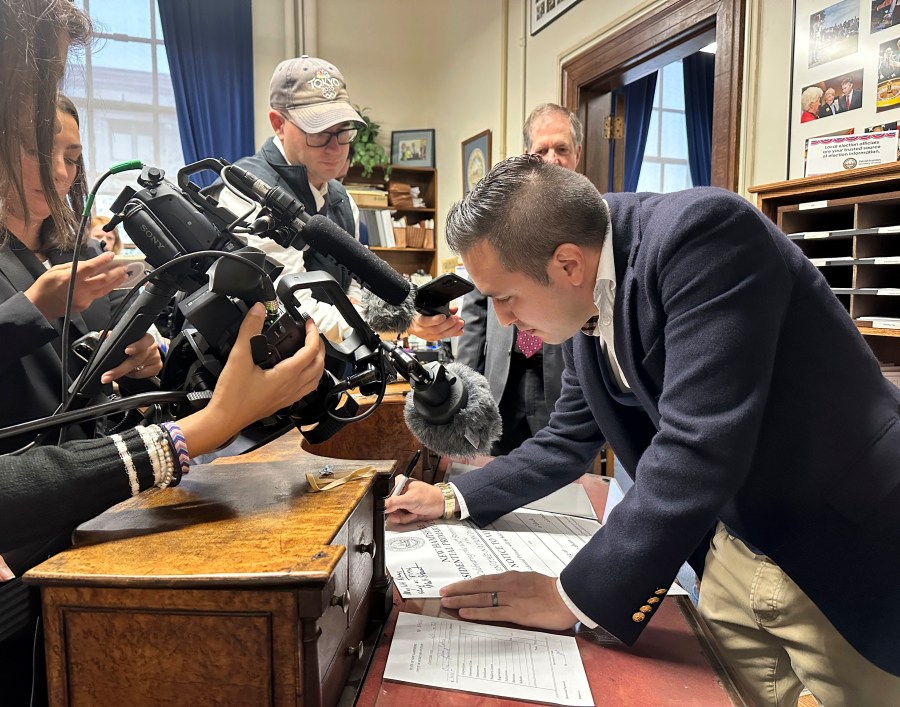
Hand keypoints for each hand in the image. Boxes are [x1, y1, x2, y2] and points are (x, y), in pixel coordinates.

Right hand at [24, 252, 126, 319]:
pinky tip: (110, 284)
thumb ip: (74, 266)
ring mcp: (84, 299)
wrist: (38, 306)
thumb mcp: (56, 269)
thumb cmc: (45, 285)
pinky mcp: (85, 305)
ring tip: (124, 275)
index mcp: (71, 277)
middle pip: (104, 280)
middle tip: (125, 267)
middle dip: (116, 272)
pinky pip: (98, 295)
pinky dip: (105, 289)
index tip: (112, 255)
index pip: (92, 267)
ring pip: (104, 289)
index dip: (103, 261)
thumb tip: (90, 264)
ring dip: (116, 281)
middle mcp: (80, 289)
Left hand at [100, 332, 162, 383]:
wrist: (148, 350)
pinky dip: (133, 374)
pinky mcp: (157, 367)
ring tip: (114, 373)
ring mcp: (155, 358)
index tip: (126, 351)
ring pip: (137, 368)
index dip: (136, 345)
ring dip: (124, 372)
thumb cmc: (135, 343)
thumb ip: (114, 336)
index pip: (144, 340)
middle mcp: (152, 347)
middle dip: (120, 369)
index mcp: (145, 338)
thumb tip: (104, 334)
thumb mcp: (125, 338)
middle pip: (137, 359)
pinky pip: (142, 374)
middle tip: (107, 375)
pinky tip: (130, 371)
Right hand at [178, 303, 325, 454]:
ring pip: (316, 379)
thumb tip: (258, 310)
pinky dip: (311, 377)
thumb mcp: (238, 357)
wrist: (224, 419)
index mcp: (286, 375)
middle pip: (319, 365)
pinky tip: (301, 373)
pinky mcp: (283, 403)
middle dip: (319, 347)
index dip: (313, 334)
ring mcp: (289, 397)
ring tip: (312, 350)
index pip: (311, 351)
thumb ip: (249, 330)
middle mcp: (292, 387)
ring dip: (318, 362)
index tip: (309, 324)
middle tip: (312, 334)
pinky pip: (306, 389)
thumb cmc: (232, 396)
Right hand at [384, 479, 444, 523]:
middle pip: (389, 507)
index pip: (385, 496)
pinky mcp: (407, 510)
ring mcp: (403, 502)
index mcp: (398, 484)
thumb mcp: (410, 499)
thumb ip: (395, 502)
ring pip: (395, 515)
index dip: (389, 505)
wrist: (442, 505)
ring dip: (405, 517)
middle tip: (408, 511)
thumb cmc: (430, 497)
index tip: (396, 509)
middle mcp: (399, 493)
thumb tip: (383, 506)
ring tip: (414, 512)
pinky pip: (401, 518)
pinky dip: (408, 519)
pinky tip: (415, 514)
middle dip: (399, 513)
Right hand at [407, 308, 463, 340]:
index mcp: (417, 320)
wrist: (410, 324)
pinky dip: (452, 334)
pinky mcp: (431, 339)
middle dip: (448, 324)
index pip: (425, 321)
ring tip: (460, 324)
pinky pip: (442, 338)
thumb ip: (440, 307)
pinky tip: (459, 331)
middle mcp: (421, 329)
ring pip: (440, 335)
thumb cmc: (417, 314)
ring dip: (452, 330)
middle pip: (435, 329)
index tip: (444, 316)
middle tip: (457, 318)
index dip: (435, 320)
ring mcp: (426, 336)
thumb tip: (454, 309)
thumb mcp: (426, 308)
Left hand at [440, 571, 577, 630]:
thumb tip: (504, 590)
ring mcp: (510, 598)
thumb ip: (516, 585)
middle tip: (441, 593)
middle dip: (458, 590)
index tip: (453, 586)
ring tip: (446, 602)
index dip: (466, 584)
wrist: (568, 596)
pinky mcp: (516, 612)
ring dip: (461, 600)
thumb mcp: (531, 582)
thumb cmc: (553, 590)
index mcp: (511, 578)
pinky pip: (491, 612)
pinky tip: (464, 613)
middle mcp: (507, 585)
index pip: (483, 580)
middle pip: (477, 587)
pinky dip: (475, 612)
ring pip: (480, 598)